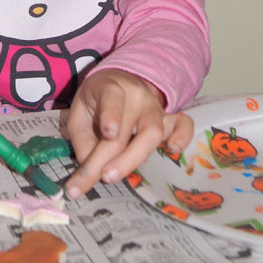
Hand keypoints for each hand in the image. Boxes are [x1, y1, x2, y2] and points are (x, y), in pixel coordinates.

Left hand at [64, 69, 192, 198]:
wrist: (116, 84)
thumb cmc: (95, 102)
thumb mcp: (79, 113)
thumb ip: (82, 138)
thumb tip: (90, 166)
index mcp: (110, 87)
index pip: (112, 98)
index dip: (111, 115)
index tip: (109, 133)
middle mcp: (136, 95)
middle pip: (127, 129)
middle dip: (110, 158)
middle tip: (99, 178)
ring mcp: (154, 107)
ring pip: (152, 132)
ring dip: (133, 158)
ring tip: (113, 176)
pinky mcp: (169, 119)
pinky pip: (183, 124)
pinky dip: (183, 135)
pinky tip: (175, 148)